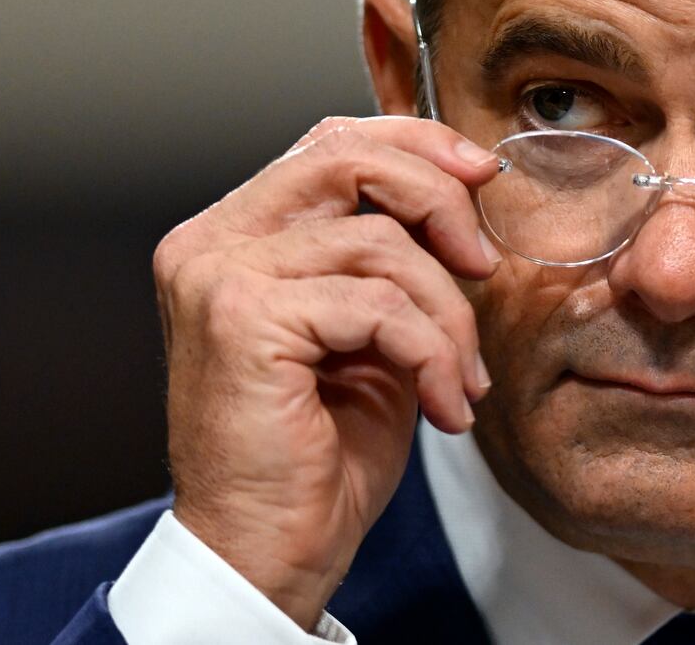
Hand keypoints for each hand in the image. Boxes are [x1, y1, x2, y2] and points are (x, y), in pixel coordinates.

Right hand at [152, 116, 501, 628]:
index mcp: (234, 235)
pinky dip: (432, 353)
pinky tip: (444, 405)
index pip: (328, 145)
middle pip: (347, 159)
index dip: (413, 143)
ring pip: (379, 244)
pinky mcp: (242, 319)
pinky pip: (378, 305)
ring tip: (461, 377)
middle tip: (483, 263)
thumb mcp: (372, 328)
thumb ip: (390, 254)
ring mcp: (218, 276)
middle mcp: (211, 243)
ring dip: (447, 315)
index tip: (481, 173)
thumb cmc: (321, 450)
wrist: (270, 550)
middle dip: (439, 198)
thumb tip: (462, 189)